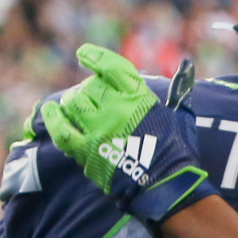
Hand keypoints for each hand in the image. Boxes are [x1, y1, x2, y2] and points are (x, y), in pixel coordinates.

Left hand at [39, 45, 214, 233]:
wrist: (165, 184)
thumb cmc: (177, 150)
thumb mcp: (181, 114)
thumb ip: (179, 89)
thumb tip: (187, 65)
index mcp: (138, 97)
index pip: (111, 67)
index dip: (95, 57)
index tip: (83, 53)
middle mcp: (115, 109)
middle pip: (90, 87)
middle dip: (89, 89)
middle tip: (92, 97)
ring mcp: (98, 130)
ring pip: (73, 103)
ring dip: (72, 101)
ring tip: (76, 105)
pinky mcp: (86, 151)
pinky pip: (61, 130)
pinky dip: (52, 118)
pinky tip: (49, 111)